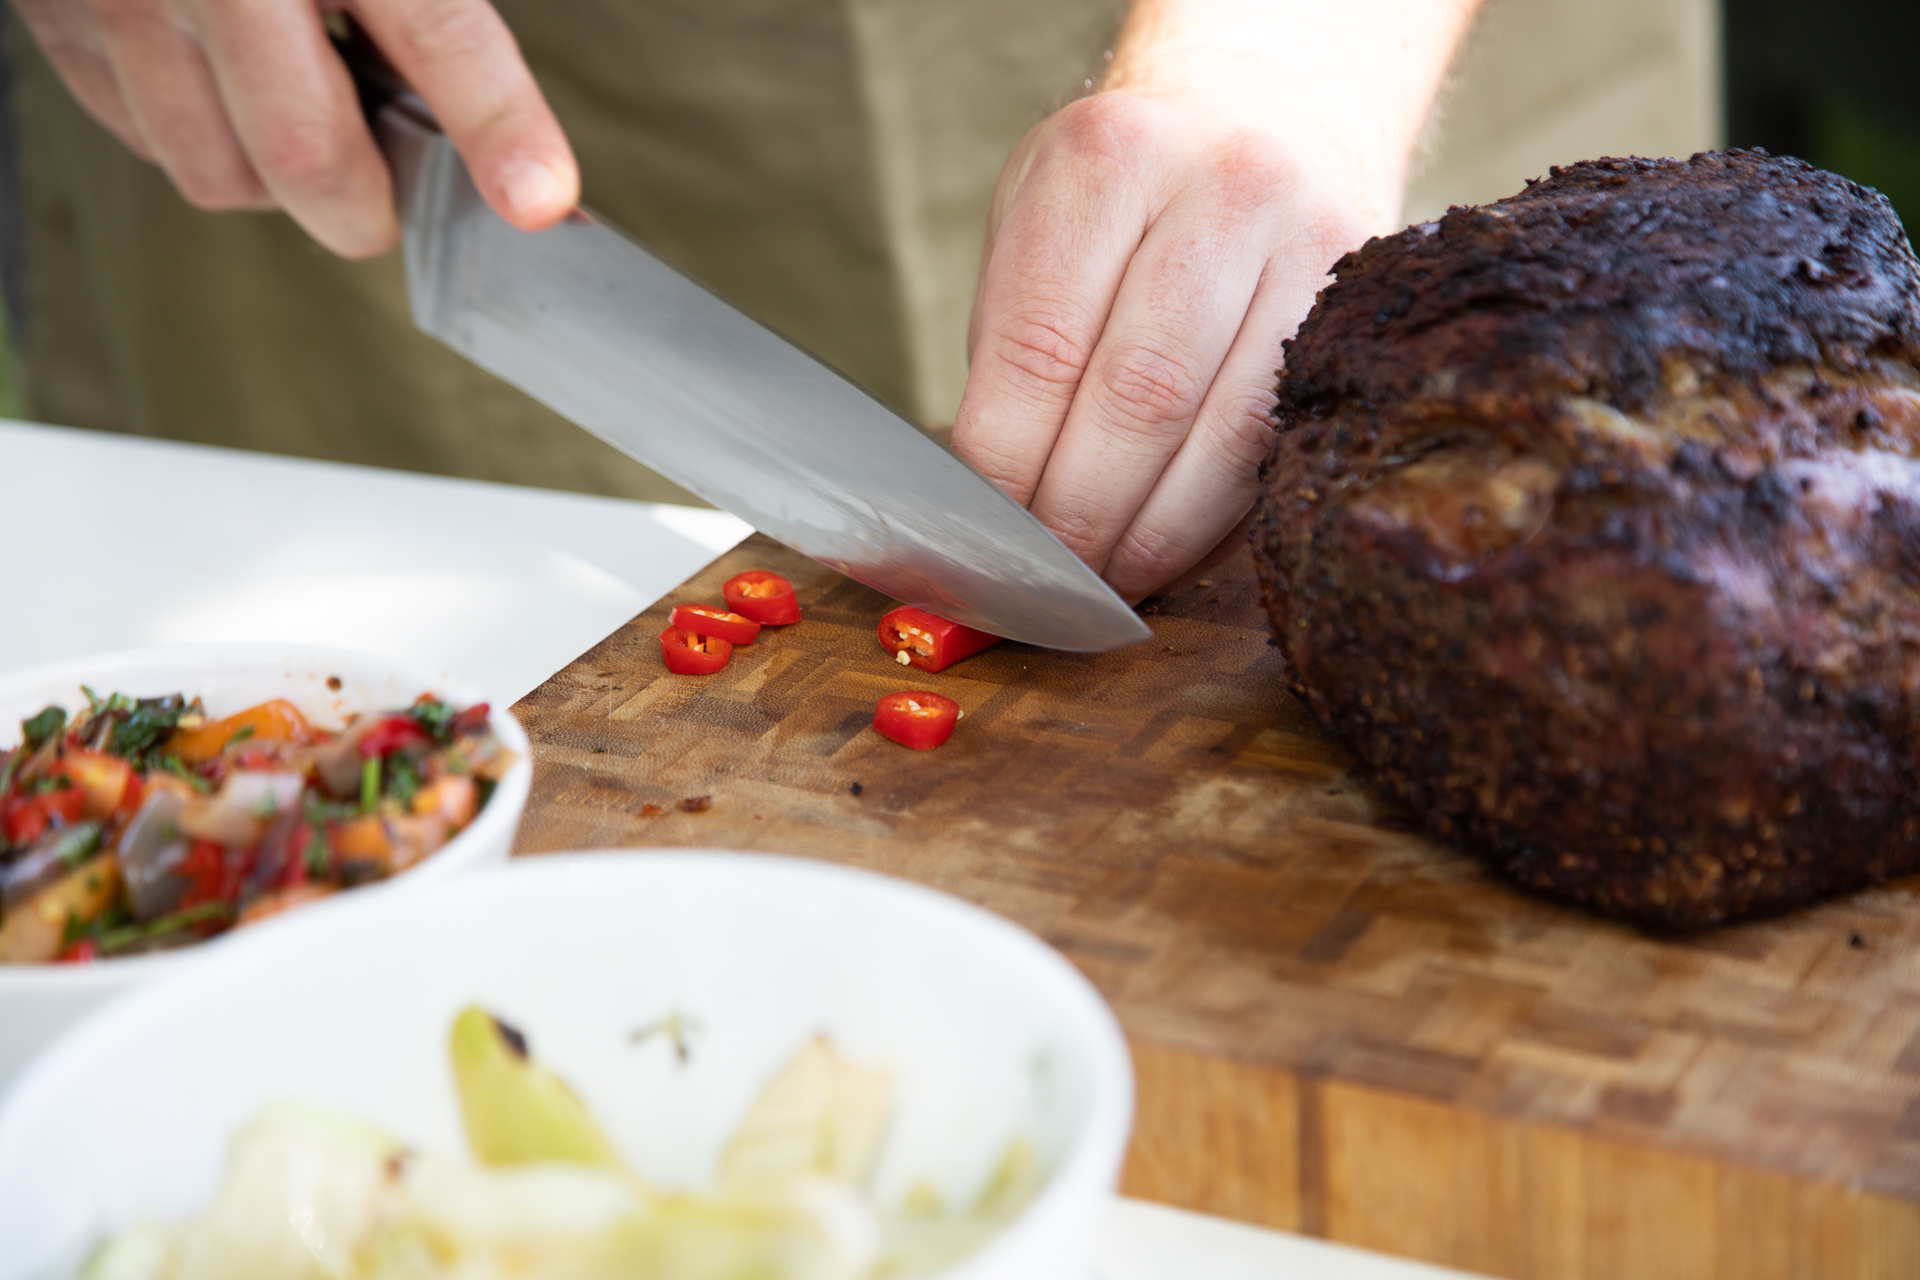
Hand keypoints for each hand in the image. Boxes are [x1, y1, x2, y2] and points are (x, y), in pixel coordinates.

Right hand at [16, 0, 577, 256]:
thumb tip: (510, 124)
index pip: (434, 33)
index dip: (497, 125)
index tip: (537, 198)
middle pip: (303, 153)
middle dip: (366, 205)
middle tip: (397, 191)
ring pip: (218, 170)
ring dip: (278, 179)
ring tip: (305, 115)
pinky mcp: (55, 16)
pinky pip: (143, 137)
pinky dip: (204, 141)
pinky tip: (227, 84)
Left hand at [955, 93, 1375, 601]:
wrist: (1266, 112)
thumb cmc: (1124, 195)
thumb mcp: (1036, 220)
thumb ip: (1008, 349)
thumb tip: (983, 509)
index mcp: (1107, 159)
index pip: (1039, 347)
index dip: (1007, 467)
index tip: (983, 536)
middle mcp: (1223, 187)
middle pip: (1139, 398)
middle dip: (1080, 517)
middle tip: (1044, 579)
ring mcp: (1310, 242)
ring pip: (1226, 436)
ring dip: (1154, 535)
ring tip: (1105, 580)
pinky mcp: (1360, 305)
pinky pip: (1283, 442)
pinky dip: (1218, 516)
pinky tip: (1174, 543)